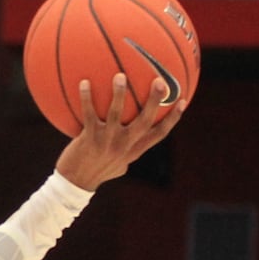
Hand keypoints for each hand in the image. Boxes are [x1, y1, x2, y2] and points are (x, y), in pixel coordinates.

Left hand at [55, 73, 185, 190]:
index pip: (159, 133)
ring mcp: (107, 141)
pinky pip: (88, 114)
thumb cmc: (98, 170)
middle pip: (144, 121)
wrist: (75, 183)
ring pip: (116, 113)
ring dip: (119, 94)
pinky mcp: (89, 138)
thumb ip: (128, 150)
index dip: (173, 118)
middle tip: (159, 81)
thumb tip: (137, 139)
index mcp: (135, 150)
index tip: (182, 100)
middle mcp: (124, 145)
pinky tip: (84, 82)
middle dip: (154, 101)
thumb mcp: (119, 164)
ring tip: (120, 76)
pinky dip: (86, 98)